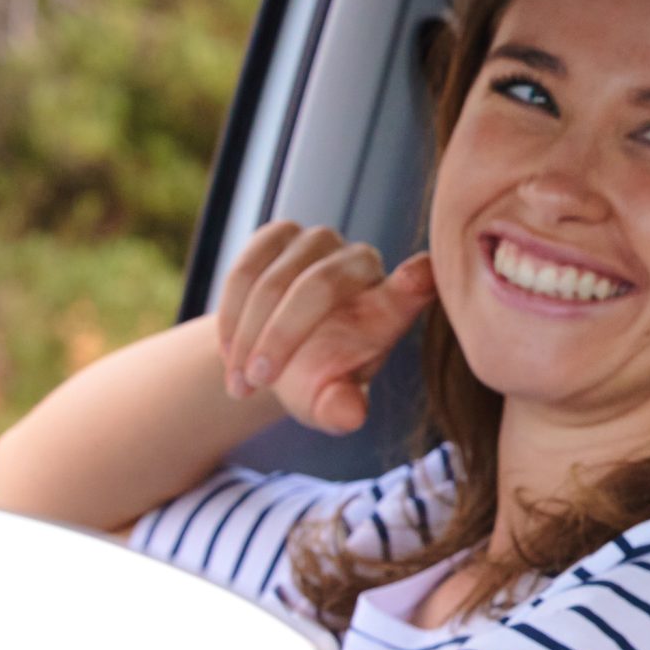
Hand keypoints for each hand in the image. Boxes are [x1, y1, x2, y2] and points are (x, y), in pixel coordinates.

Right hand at [216, 222, 436, 434]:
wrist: (280, 355)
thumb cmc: (318, 379)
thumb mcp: (329, 402)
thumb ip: (341, 408)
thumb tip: (350, 415)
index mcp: (394, 304)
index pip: (413, 286)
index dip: (415, 281)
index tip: (419, 278)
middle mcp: (364, 262)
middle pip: (319, 285)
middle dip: (279, 336)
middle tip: (257, 382)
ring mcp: (322, 241)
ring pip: (275, 280)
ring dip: (247, 334)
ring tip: (240, 383)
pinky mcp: (280, 234)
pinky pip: (245, 270)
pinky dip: (230, 314)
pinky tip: (231, 352)